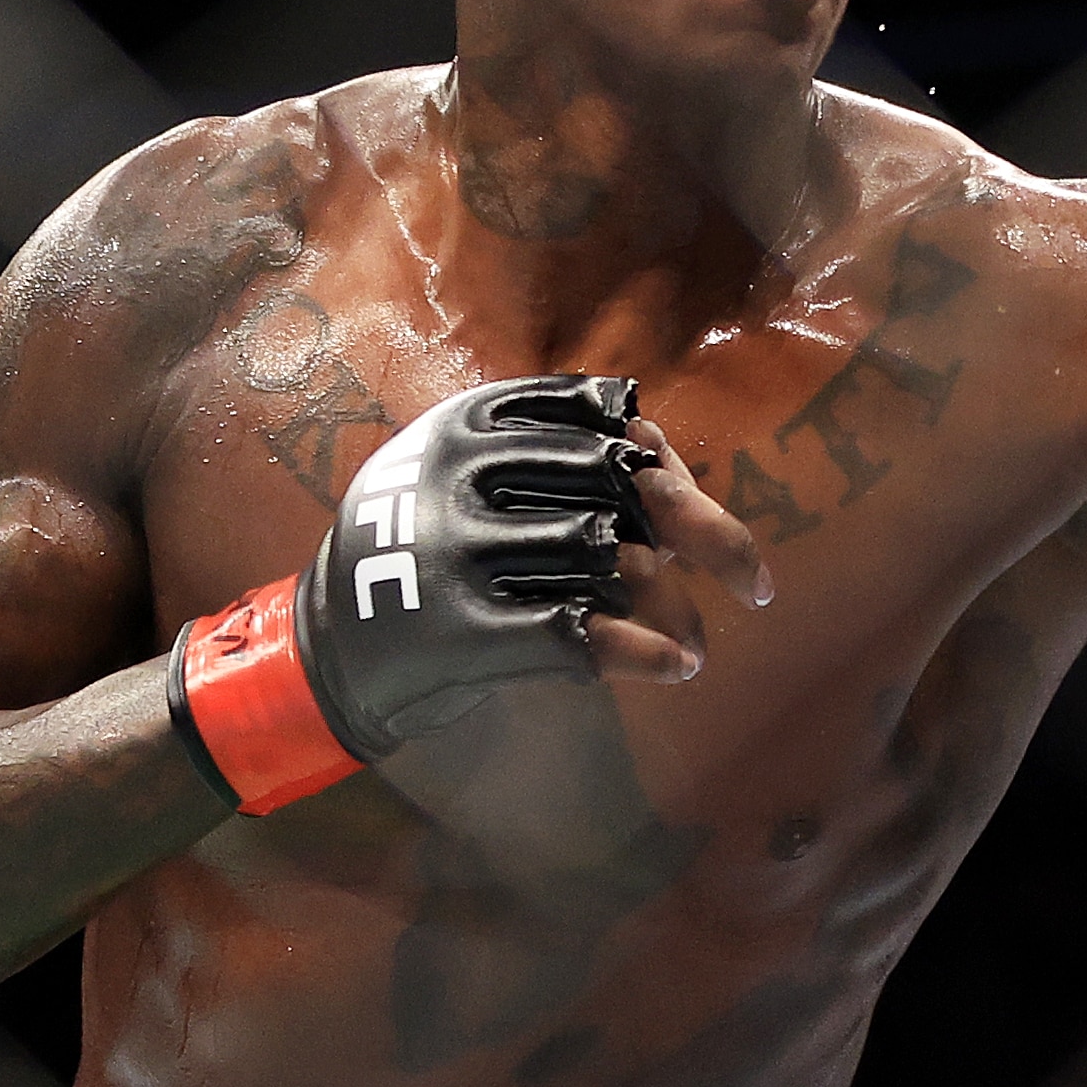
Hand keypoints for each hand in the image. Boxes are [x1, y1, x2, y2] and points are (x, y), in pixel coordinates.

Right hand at [165, 377, 767, 812]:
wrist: (328, 650)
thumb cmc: (431, 555)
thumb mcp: (473, 477)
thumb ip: (566, 462)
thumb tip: (681, 473)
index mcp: (468, 420)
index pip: (602, 419)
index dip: (664, 461)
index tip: (690, 499)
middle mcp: (459, 474)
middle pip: (624, 487)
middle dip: (704, 534)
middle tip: (757, 580)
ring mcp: (454, 552)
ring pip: (612, 562)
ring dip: (676, 608)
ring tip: (702, 641)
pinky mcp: (456, 631)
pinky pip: (579, 635)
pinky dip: (644, 652)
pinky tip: (679, 666)